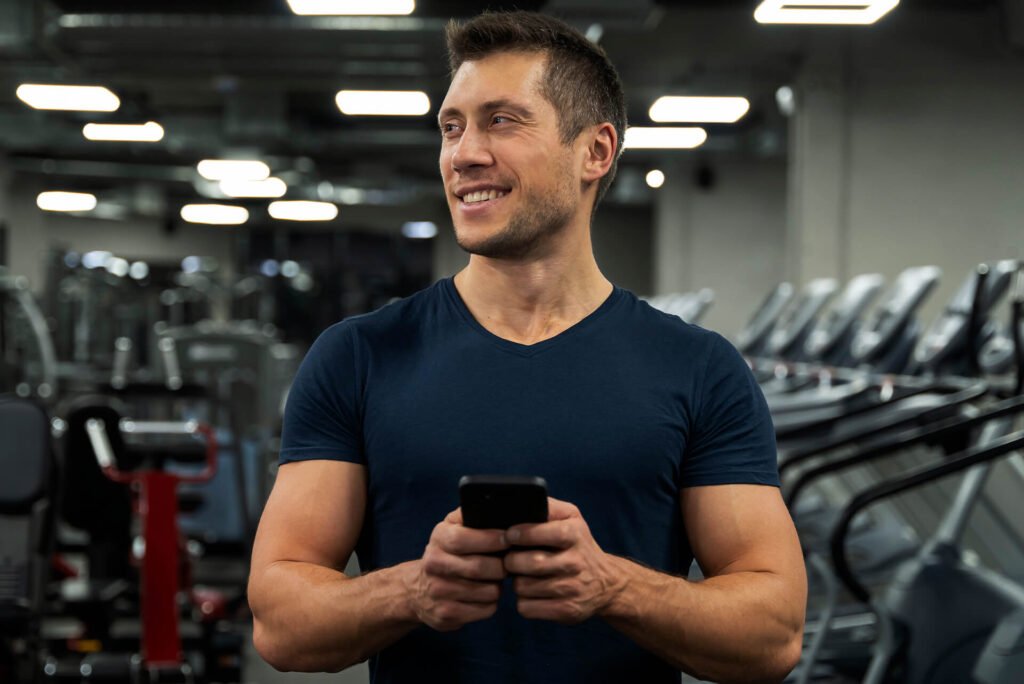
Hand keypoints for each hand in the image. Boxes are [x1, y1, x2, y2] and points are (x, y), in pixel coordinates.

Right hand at [407, 508, 508, 631]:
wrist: (416, 590)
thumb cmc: (446, 554)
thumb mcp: (451, 529)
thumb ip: (470, 516)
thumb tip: (496, 506)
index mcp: (438, 539)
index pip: (463, 539)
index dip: (490, 539)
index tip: (508, 539)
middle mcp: (434, 565)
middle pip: (479, 568)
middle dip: (501, 566)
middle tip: (508, 564)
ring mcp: (438, 592)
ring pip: (487, 591)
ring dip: (498, 586)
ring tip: (495, 580)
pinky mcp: (446, 615)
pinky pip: (485, 610)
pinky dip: (492, 603)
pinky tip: (485, 596)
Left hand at [503, 498, 625, 623]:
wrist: (607, 583)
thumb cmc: (578, 545)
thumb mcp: (572, 519)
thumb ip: (549, 508)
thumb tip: (522, 503)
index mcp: (575, 535)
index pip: (544, 532)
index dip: (522, 534)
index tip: (510, 535)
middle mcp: (575, 562)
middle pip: (528, 563)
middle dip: (512, 560)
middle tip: (512, 559)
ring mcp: (571, 589)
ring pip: (522, 587)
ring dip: (517, 581)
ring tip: (524, 576)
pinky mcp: (566, 611)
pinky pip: (527, 608)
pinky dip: (524, 601)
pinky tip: (532, 593)